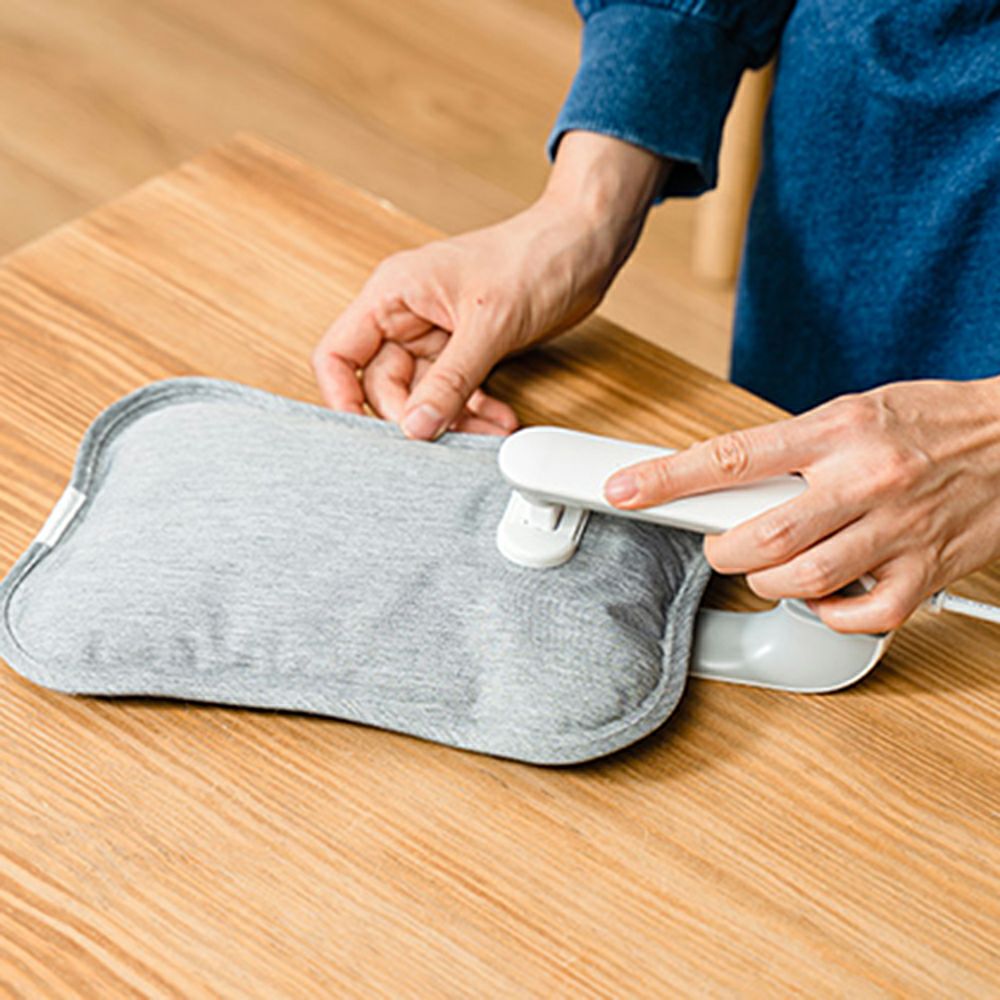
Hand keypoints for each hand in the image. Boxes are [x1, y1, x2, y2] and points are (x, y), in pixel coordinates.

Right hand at [314, 132, 668, 438]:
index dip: (342, 397)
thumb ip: (450, 379)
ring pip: (423, 396)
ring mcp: (436, 334)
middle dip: (414, 417)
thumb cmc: (536, 256)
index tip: (367, 435)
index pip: (338, 354)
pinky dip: (473, 411)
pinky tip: (498, 421)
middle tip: (445, 439)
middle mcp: (406, 315)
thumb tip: (416, 426)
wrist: (586, 245)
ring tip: (486, 433)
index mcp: (393, 294)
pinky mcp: (466, 349)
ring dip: (452, 420)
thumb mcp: (488, 323)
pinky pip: (454, 393)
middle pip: (383, 385)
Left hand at [604, 379, 999, 633]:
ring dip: (768, 581)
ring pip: (802, 579)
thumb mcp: (852, 413)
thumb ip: (792, 450)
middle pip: (761, 535)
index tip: (624, 490)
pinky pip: (860, 615)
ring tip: (773, 566)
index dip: (667, 478)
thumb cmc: (929, 422)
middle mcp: (864, 479)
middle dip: (724, 550)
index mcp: (836, 430)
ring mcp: (897, 529)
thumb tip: (725, 481)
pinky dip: (829, 613)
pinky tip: (827, 592)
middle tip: (724, 544)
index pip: (732, 457)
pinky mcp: (925, 571)